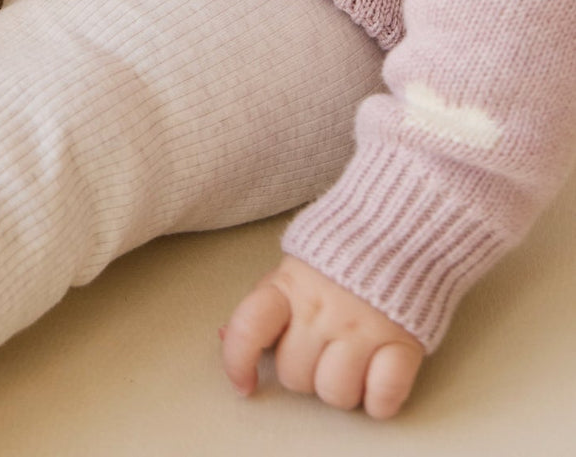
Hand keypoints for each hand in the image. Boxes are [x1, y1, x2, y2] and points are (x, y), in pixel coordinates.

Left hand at [220, 255, 424, 418]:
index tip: (244, 384)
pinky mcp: (404, 343)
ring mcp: (364, 327)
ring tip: (351, 363)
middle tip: (321, 350)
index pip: (249, 328)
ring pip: (335, 394)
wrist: (402, 225)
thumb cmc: (341, 252)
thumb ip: (264, 303)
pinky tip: (378, 378)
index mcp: (290, 286)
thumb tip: (222, 335)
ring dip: (341, 389)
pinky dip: (379, 400)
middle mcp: (323, 308)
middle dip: (304, 372)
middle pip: (294, 375)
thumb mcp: (294, 268)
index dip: (238, 362)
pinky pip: (383, 398)